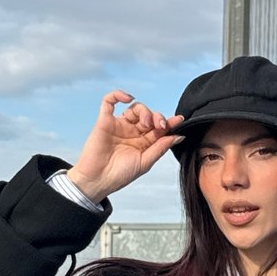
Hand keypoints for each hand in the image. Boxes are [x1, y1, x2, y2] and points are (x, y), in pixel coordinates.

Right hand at [66, 90, 185, 202]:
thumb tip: (178, 136)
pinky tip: (128, 98)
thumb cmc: (120, 175)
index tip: (179, 120)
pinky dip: (118, 95)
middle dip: (157, 118)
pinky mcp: (104, 121)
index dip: (169, 122)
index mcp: (143, 143)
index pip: (159, 128)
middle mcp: (132, 132)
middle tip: (159, 126)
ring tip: (146, 123)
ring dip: (144, 111)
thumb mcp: (145, 162)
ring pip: (135, 108)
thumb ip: (160, 148)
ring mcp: (119, 125)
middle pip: (149, 116)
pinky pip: (109, 102)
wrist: (97, 180)